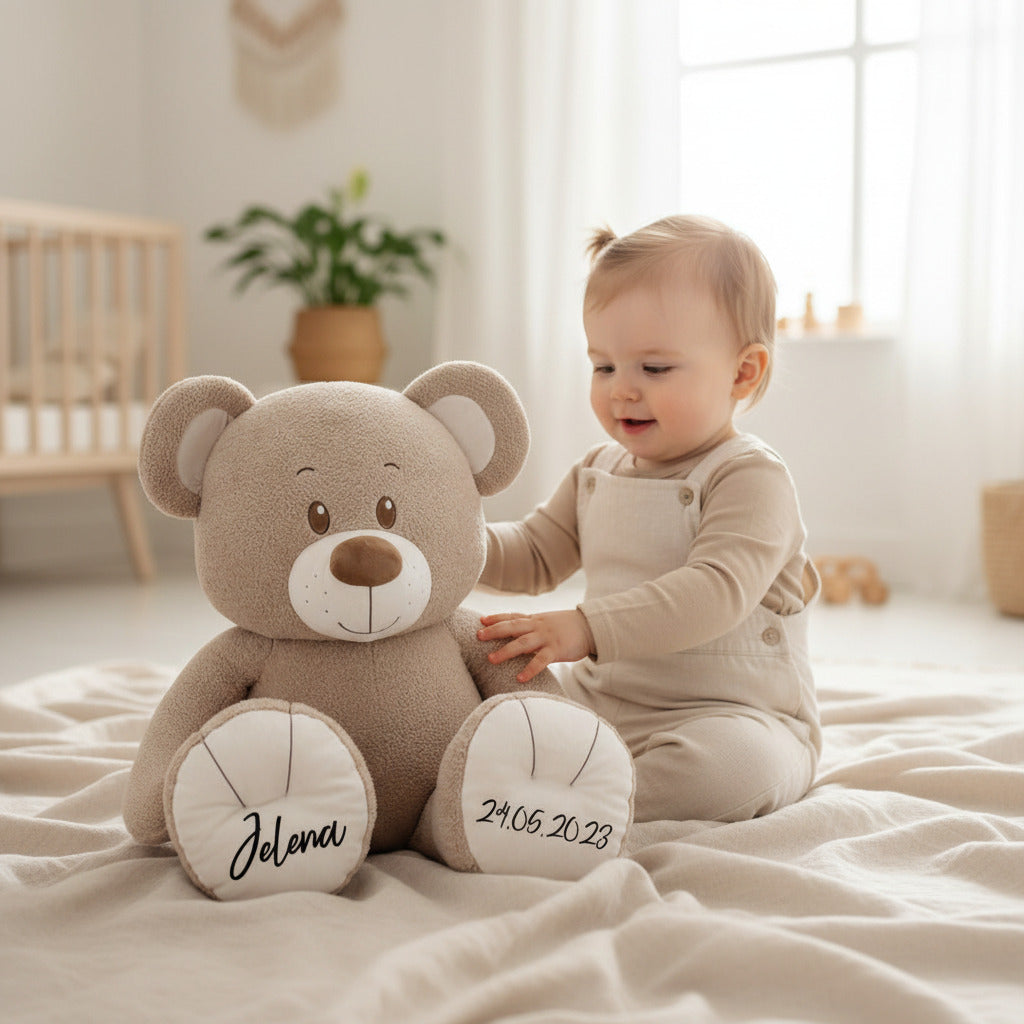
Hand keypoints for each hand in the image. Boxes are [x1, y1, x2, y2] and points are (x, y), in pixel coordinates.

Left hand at [477, 609, 595, 684]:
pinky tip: (519, 678)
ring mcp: (547, 637)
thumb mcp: (548, 623)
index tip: (481, 620)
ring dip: (505, 650)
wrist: (591, 626)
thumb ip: (533, 628)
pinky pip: (540, 660)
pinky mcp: (557, 649)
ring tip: (490, 659)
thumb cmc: (569, 627)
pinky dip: (529, 669)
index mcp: (535, 620)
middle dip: (494, 630)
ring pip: (522, 642)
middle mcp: (538, 626)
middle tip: (478, 635)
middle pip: (512, 626)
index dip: (496, 618)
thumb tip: (517, 636)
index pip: (512, 616)